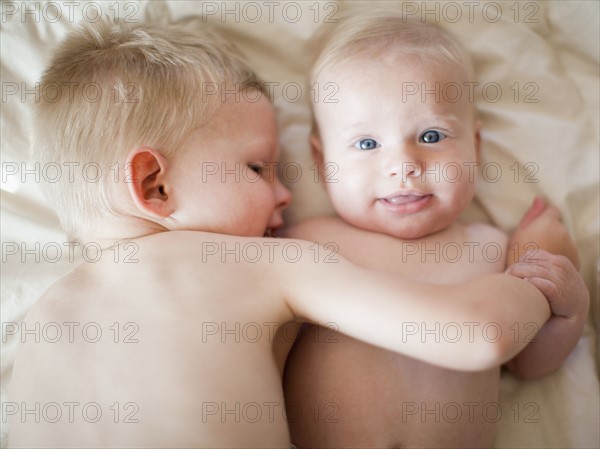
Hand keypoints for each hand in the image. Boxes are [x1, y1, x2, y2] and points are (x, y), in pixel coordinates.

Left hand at [504, 249, 588, 377]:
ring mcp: (578, 301)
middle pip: (549, 261)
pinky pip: (555, 288)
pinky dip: (538, 286)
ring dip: (526, 275)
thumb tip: (505, 263)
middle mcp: (576, 289)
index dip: (522, 261)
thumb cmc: (521, 330)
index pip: (543, 256)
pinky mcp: (573, 314)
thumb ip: (522, 278)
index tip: (507, 276)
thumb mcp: (523, 298)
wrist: (528, 363)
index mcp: (564, 281)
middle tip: (507, 281)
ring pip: (552, 271)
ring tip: (513, 288)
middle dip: (523, 267)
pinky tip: (527, 292)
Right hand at [507, 197, 578, 268]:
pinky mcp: (575, 259)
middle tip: (534, 246)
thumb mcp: (518, 232)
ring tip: (541, 257)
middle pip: (558, 226)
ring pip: (563, 240)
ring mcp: (571, 246)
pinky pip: (567, 253)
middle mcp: (563, 231)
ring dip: (556, 244)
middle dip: (550, 232)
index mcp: (549, 222)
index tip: (535, 229)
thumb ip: (532, 214)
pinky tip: (548, 264)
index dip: (543, 219)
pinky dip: (560, 255)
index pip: (551, 211)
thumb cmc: (517, 254)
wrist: (528, 280)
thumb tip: (540, 199)